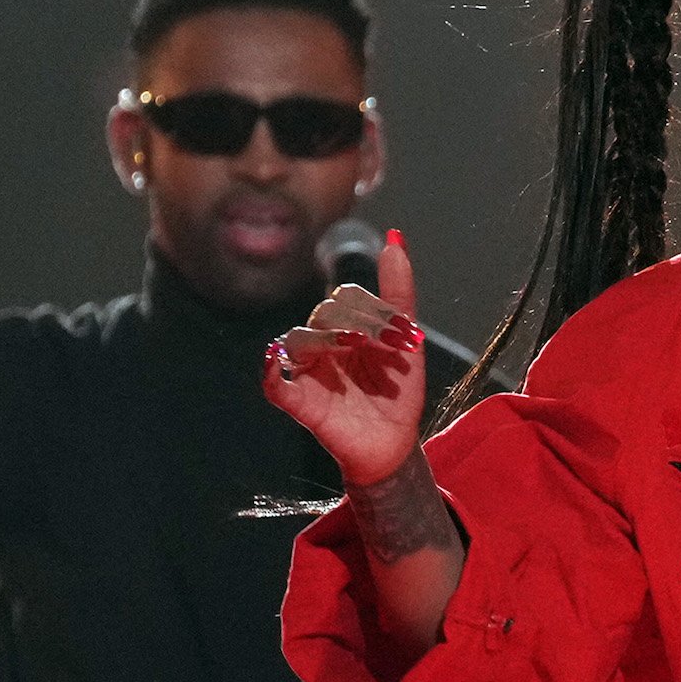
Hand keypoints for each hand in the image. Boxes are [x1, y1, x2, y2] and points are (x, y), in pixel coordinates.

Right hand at [260, 231, 425, 485]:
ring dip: (326, 338)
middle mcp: (321, 344)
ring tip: (353, 344)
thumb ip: (399, 292)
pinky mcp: (298, 401)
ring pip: (300, 338)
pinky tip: (278, 360)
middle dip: (360, 324)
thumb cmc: (396, 393)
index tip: (408, 338)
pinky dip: (272, 370)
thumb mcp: (405, 340)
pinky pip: (274, 383)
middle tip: (391, 346)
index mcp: (344, 327)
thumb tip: (395, 238)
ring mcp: (306, 371)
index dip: (376, 311)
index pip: (348, 299)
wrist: (395, 443)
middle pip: (325, 313)